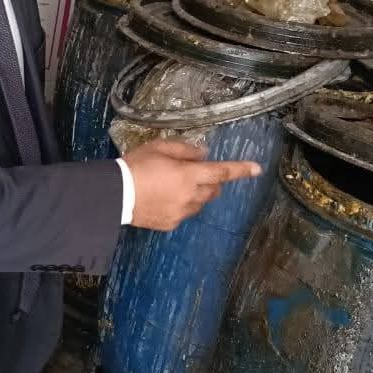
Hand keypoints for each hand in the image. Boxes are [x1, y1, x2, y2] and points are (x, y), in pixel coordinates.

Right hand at [124, 139, 261, 231]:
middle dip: (211, 181)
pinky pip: (184, 214)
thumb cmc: (136, 166)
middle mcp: (190, 196)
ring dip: (196, 194)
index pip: (222, 172)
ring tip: (173, 186)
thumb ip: (185, 150)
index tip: (257, 169)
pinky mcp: (171, 224)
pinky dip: (181, 205)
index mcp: (190, 175)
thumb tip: (203, 154)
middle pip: (214, 190)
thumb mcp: (159, 148)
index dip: (241, 170)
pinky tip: (163, 199)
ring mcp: (181, 213)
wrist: (114, 195)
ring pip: (200, 203)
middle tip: (193, 174)